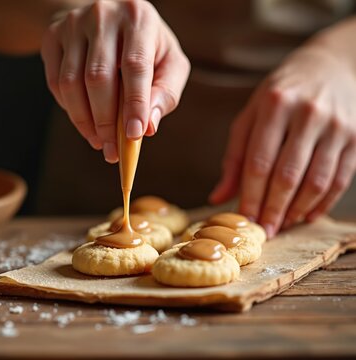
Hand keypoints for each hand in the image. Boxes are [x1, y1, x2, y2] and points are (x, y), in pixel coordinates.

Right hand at [41, 0, 189, 162]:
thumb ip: (165, 92)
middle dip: (105, 121)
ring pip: (71, 83)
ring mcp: (73, 24)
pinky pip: (56, 83)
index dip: (134, 104)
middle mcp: (103, 15)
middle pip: (98, 77)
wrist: (105, 15)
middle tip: (112, 150)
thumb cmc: (143, 45)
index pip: (135, 66)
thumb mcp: (167, 61)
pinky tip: (85, 120)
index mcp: (138, 18)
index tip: (133, 136)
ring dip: (84, 121)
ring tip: (98, 141)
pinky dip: (70, 109)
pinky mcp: (52, 37)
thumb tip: (149, 126)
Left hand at [210, 47, 355, 236]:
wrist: (328, 67)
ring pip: (316, 181)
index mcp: (275, 105)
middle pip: (288, 175)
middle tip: (264, 232)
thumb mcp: (250, 116)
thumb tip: (218, 197)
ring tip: (282, 225)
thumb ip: (234, 157)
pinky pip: (340, 180)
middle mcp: (308, 114)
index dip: (251, 196)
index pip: (259, 162)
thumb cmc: (279, 97)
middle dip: (274, 209)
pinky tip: (306, 216)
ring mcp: (336, 126)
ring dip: (297, 210)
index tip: (244, 219)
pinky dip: (323, 203)